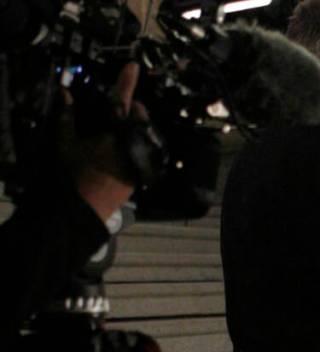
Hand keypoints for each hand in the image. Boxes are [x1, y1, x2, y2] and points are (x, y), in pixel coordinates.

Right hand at [72, 63, 146, 222]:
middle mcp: (133, 145)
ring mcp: (141, 160)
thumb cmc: (71, 176)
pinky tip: (126, 146)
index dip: (126, 82)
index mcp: (115, 134)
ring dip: (135, 127)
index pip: (120, 101)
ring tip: (121, 126)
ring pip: (145, 134)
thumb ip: (66, 118)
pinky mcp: (144, 174)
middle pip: (139, 118)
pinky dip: (138, 143)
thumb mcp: (64, 145)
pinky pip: (146, 151)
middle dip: (132, 109)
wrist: (82, 211)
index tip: (132, 66)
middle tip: (119, 106)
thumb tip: (65, 93)